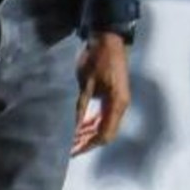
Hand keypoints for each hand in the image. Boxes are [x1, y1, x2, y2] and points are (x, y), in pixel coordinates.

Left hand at [72, 32, 130, 155]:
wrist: (108, 39)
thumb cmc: (97, 58)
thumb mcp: (85, 83)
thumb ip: (80, 107)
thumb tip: (73, 127)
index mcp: (117, 104)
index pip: (104, 134)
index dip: (87, 144)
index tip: (72, 150)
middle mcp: (121, 106)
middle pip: (106, 133)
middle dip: (87, 141)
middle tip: (69, 146)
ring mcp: (119, 101)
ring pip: (106, 125)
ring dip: (90, 132)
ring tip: (72, 138)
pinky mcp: (115, 96)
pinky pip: (105, 116)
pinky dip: (93, 123)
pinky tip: (80, 124)